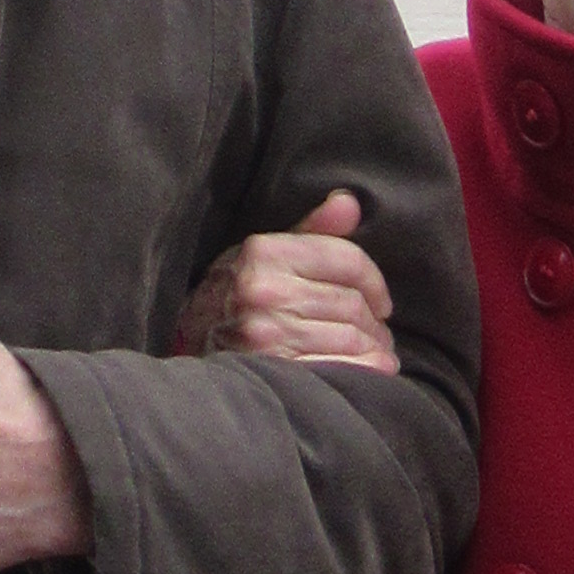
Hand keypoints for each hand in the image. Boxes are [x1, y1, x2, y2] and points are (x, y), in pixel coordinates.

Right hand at [175, 193, 399, 370]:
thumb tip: (349, 203)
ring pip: (350, 337)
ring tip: (374, 350)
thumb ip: (312, 230)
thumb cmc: (238, 293)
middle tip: (378, 330)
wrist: (192, 342)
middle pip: (350, 303)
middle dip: (374, 320)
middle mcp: (263, 290)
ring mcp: (266, 333)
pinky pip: (340, 368)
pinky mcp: (274, 370)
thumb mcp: (267, 254)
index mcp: (265, 253)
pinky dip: (367, 370)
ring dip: (374, 347)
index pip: (344, 259)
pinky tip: (372, 368)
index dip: (374, 280)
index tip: (381, 300)